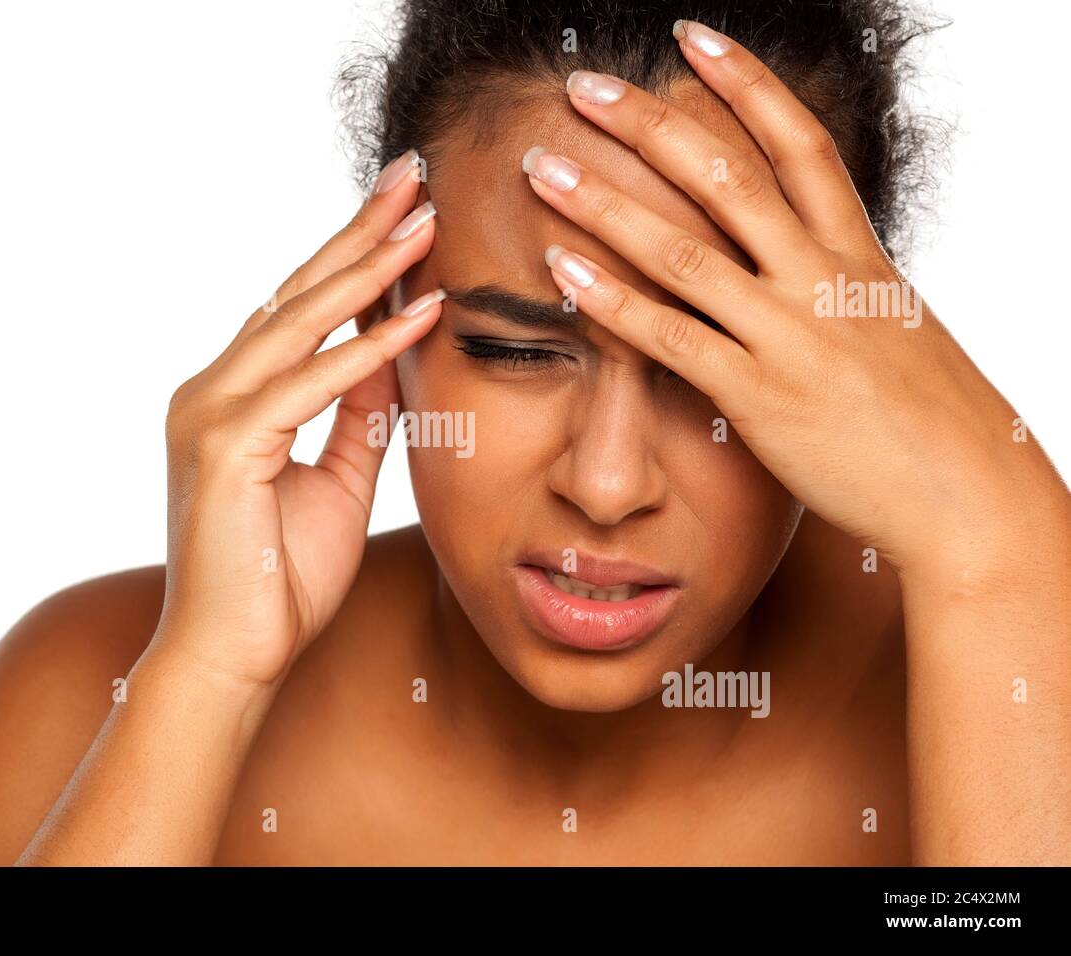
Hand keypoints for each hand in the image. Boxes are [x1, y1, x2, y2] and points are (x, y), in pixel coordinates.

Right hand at [154, 152, 442, 686]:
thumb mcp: (337, 481)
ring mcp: (209, 411)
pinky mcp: (225, 445)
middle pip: (296, 293)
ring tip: (426, 219)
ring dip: (368, 269)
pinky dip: (367, 349)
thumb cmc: (279, 580)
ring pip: (299, 322)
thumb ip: (358, 416)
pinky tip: (418, 312)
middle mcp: (210, 389)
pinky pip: (311, 384)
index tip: (404, 211)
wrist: (232, 659)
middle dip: (359, 232)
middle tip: (413, 173)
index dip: (352, 257)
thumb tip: (392, 353)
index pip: (299, 309)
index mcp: (232, 396)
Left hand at [520, 20, 1063, 579]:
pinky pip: (668, 337)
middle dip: (648, 123)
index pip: (798, 141)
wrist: (965, 493)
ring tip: (542, 167)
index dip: (744, 81)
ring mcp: (788, 333)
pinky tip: (563, 268)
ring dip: (603, 202)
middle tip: (582, 86)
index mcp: (858, 251)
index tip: (691, 38)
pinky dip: (611, 300)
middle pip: (725, 176)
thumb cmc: (930, 415)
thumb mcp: (891, 323)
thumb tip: (804, 259)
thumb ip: (838, 282)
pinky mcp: (757, 394)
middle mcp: (821, 277)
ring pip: (682, 248)